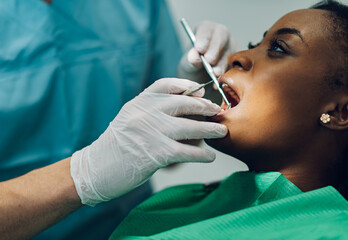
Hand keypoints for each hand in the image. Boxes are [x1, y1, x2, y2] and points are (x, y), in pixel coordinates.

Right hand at [70, 78, 227, 205]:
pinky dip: (202, 154)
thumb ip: (150, 111)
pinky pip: (187, 151)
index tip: (200, 92)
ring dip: (210, 130)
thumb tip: (183, 110)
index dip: (186, 86)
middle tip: (217, 111)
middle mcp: (146, 113)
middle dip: (204, 107)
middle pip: (183, 104)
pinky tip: (210, 156)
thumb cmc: (115, 146)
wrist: (95, 169)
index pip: (165, 85)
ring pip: (190, 127)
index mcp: (139, 103)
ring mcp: (151, 133)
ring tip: (222, 131)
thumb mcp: (129, 119)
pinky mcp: (156, 154)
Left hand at [178, 21, 238, 80]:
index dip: (204, 38)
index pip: (206, 28)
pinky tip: (220, 81)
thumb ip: (191, 59)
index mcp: (206, 30)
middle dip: (215, 49)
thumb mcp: (188, 64)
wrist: (201, 79)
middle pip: (222, 36)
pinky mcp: (238, 60)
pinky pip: (236, 65)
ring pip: (230, 51)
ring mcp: (231, 47)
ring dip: (222, 64)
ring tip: (215, 74)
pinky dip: (228, 73)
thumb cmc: (194, 66)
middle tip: (209, 61)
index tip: (199, 49)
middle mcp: (220, 36)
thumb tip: (194, 56)